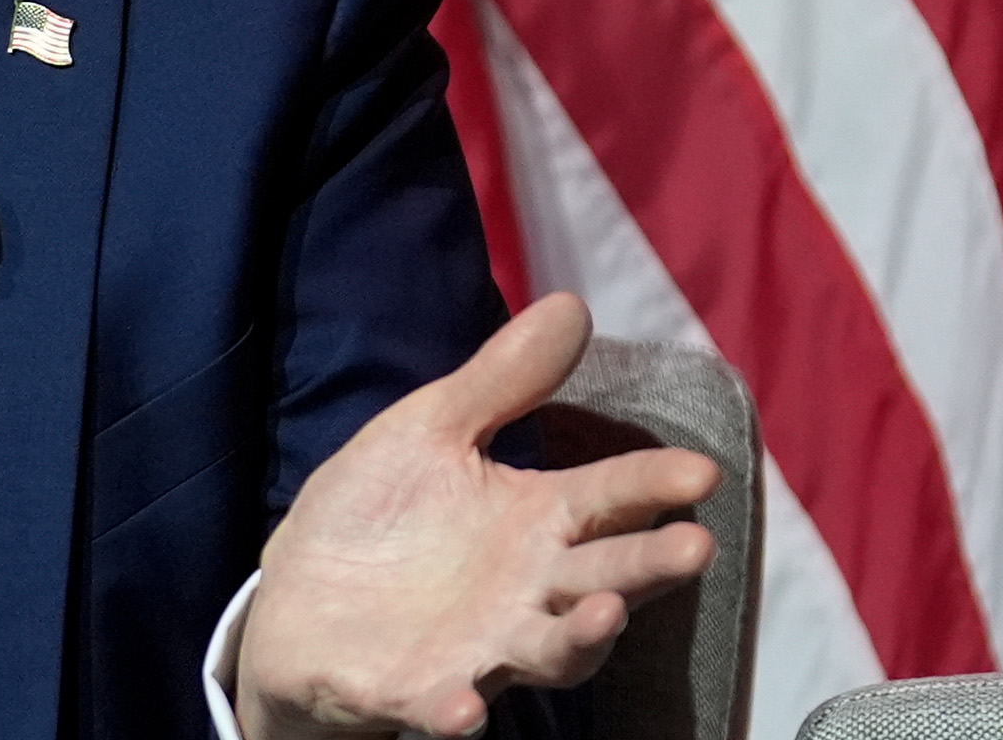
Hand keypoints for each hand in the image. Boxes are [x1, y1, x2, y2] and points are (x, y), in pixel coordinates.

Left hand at [234, 293, 719, 739]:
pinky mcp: (413, 690)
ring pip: (544, 653)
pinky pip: (439, 704)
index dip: (653, 484)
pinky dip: (453, 709)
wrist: (298, 598)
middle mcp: (524, 593)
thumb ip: (502, 381)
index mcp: (532, 523)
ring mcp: (476, 647)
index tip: (703, 469)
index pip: (607, 499)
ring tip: (603, 615)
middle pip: (600, 581)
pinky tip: (464, 709)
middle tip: (693, 547)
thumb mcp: (431, 431)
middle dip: (646, 567)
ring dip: (576, 639)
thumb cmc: (382, 514)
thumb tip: (572, 303)